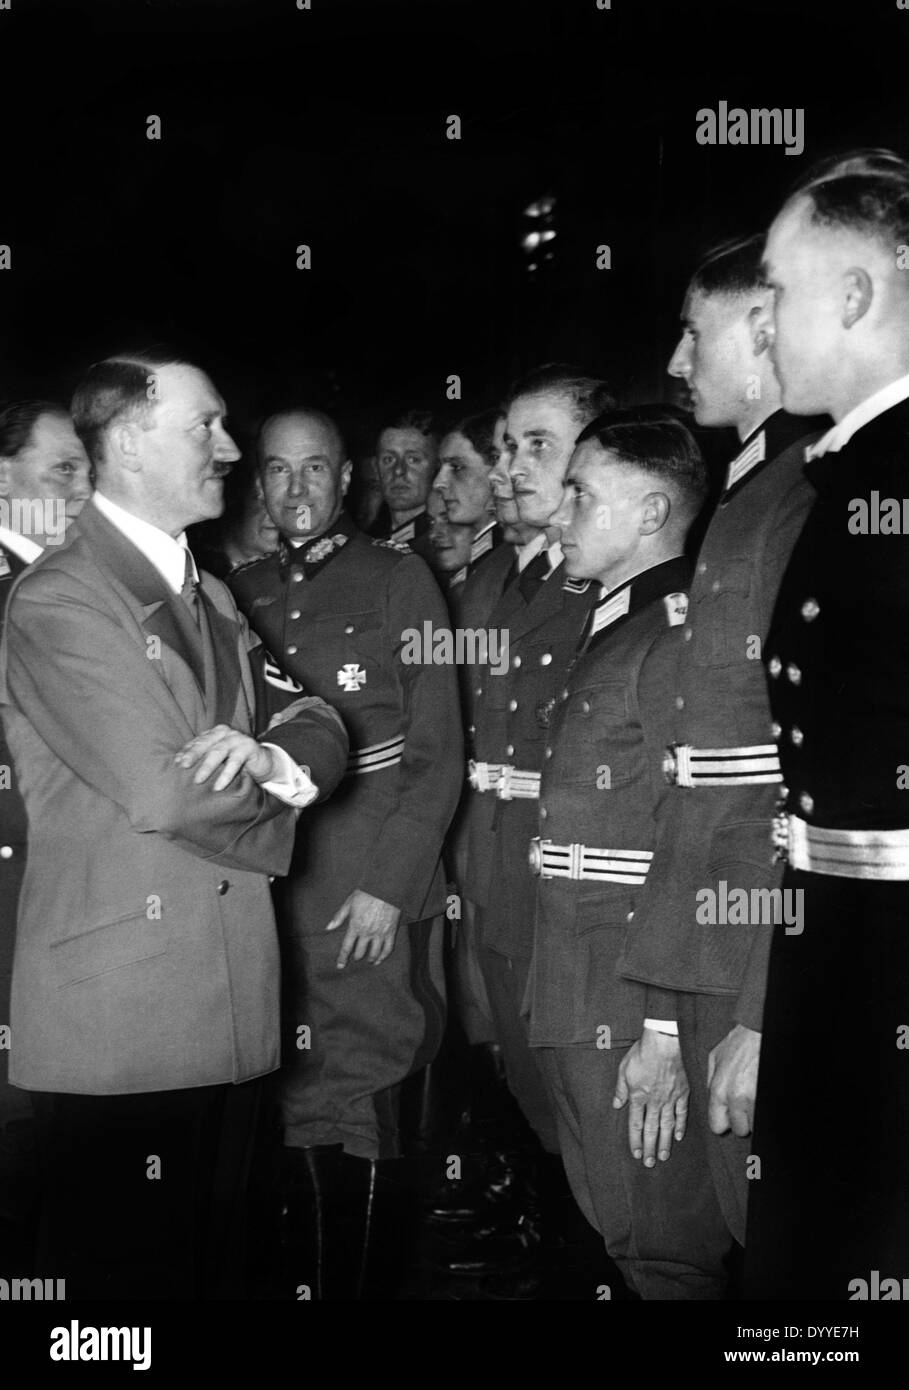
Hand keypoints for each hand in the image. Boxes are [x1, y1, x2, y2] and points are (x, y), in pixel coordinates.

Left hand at [175, 725, 275, 790]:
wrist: (264, 762)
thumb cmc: (236, 761)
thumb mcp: (219, 759)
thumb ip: (205, 758)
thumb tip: (181, 767)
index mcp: (215, 733)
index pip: (198, 741)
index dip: (186, 751)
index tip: (176, 763)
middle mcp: (225, 733)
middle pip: (206, 743)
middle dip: (193, 755)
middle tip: (182, 767)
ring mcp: (238, 739)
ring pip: (219, 751)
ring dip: (207, 767)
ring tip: (198, 780)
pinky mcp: (249, 748)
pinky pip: (235, 762)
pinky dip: (226, 774)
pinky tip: (219, 786)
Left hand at [326, 890, 400, 967]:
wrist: (385, 888)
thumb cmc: (366, 894)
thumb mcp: (349, 903)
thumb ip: (339, 917)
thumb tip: (328, 928)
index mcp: (355, 926)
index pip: (347, 947)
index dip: (342, 958)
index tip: (340, 966)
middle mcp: (367, 933)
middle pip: (360, 953)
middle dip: (356, 957)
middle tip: (356, 957)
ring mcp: (379, 933)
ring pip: (374, 954)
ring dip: (370, 959)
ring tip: (368, 960)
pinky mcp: (391, 932)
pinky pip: (388, 949)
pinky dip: (383, 956)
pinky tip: (380, 959)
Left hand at [613, 1028, 688, 1165]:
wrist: (665, 1042)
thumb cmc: (643, 1052)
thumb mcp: (624, 1069)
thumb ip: (620, 1089)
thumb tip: (616, 1105)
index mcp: (638, 1097)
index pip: (635, 1125)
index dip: (635, 1141)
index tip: (636, 1154)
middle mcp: (654, 1102)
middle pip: (651, 1130)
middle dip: (650, 1148)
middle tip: (650, 1163)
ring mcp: (670, 1098)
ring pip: (667, 1126)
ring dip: (665, 1142)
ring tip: (664, 1156)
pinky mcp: (683, 1093)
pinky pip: (681, 1113)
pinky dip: (680, 1126)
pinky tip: (678, 1136)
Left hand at [707, 1024, 760, 1136]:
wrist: (758, 1031)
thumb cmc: (738, 1043)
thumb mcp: (714, 1059)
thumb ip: (710, 1082)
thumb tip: (711, 1100)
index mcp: (719, 1090)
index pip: (717, 1126)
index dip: (724, 1121)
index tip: (729, 1115)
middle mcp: (736, 1098)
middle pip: (739, 1129)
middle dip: (742, 1119)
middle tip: (745, 1104)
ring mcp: (755, 1098)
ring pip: (755, 1124)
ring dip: (754, 1114)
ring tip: (754, 1096)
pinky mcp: (768, 1096)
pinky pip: (765, 1115)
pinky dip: (763, 1108)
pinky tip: (760, 1094)